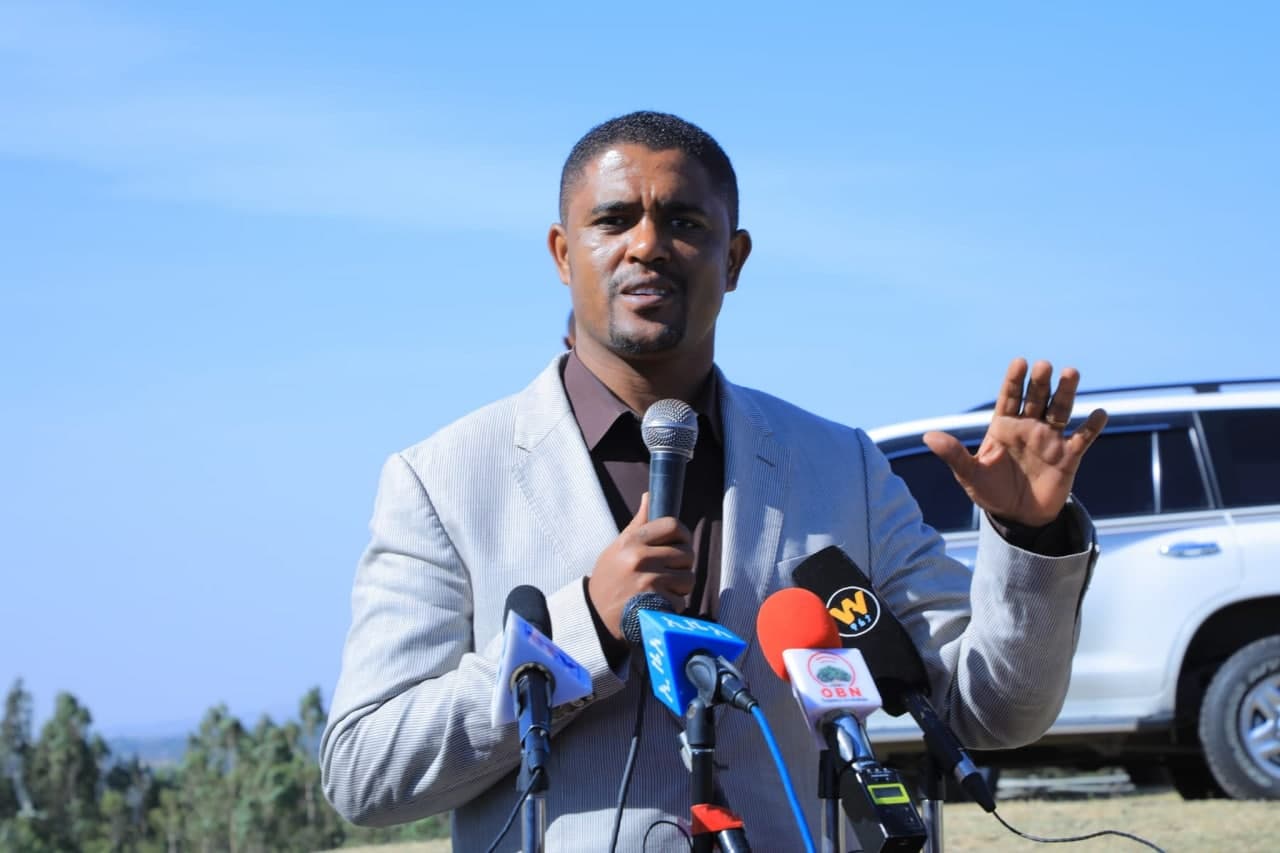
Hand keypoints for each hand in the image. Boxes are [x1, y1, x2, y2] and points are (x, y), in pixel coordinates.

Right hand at [587, 492, 693, 641]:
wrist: (594, 615)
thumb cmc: (609, 578)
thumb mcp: (617, 548)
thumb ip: (638, 525)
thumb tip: (650, 496)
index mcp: (633, 541)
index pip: (673, 525)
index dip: (683, 535)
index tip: (680, 543)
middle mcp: (640, 558)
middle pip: (686, 553)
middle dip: (682, 565)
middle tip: (668, 572)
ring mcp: (649, 581)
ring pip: (688, 578)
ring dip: (680, 587)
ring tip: (662, 589)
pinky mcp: (656, 604)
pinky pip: (681, 600)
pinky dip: (673, 605)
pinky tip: (657, 605)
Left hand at [923, 358, 1107, 527]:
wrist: (1017, 517)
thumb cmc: (990, 492)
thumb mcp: (969, 474)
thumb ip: (953, 454)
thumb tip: (928, 436)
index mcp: (1004, 427)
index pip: (1009, 397)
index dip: (1014, 380)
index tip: (1019, 362)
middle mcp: (1029, 428)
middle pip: (1036, 399)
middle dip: (1040, 383)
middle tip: (1045, 366)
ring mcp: (1050, 440)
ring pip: (1060, 411)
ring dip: (1066, 393)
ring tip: (1071, 373)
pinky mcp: (1069, 457)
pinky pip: (1082, 438)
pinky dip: (1092, 426)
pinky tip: (1099, 414)